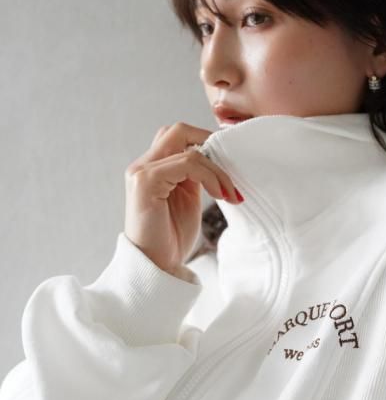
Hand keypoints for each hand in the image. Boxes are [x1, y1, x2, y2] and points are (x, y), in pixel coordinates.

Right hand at [124, 122, 241, 274]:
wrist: (157, 268)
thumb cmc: (171, 238)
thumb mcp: (188, 198)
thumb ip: (195, 175)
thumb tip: (218, 157)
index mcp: (152, 168)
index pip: (178, 136)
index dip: (206, 142)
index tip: (231, 164)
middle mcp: (142, 166)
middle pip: (177, 130)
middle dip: (211, 144)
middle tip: (231, 170)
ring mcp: (141, 173)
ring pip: (186, 146)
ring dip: (216, 169)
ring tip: (230, 193)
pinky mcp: (145, 183)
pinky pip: (186, 163)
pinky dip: (209, 176)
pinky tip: (220, 195)